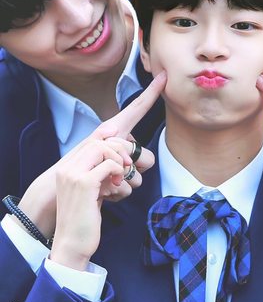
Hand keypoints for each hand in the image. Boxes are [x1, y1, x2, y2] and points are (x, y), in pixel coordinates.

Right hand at [18, 72, 166, 261]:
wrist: (61, 224)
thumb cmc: (89, 201)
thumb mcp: (106, 176)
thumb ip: (122, 162)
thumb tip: (145, 160)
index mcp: (97, 142)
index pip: (127, 115)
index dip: (147, 96)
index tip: (163, 78)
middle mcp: (89, 146)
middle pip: (134, 144)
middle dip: (137, 166)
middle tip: (123, 179)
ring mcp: (83, 162)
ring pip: (127, 160)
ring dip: (129, 182)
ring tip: (112, 190)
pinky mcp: (85, 180)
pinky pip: (119, 175)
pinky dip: (120, 191)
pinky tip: (107, 196)